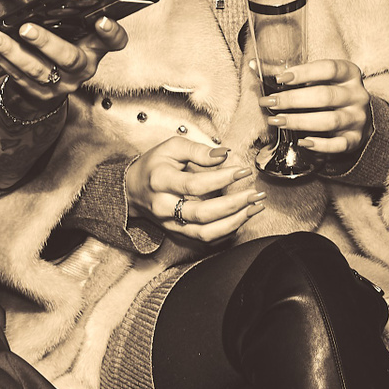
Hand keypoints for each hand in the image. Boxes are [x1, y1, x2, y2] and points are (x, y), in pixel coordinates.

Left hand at [0, 0, 130, 109]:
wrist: (45, 66)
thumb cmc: (59, 28)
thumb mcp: (59, 3)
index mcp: (95, 43)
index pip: (115, 41)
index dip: (112, 32)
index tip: (101, 20)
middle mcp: (83, 66)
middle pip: (69, 57)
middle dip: (46, 42)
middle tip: (26, 28)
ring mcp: (63, 83)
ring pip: (39, 70)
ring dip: (13, 52)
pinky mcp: (40, 93)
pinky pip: (19, 77)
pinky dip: (2, 60)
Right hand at [125, 137, 263, 243]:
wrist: (132, 191)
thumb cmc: (155, 165)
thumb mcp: (171, 148)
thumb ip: (197, 150)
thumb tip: (224, 155)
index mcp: (160, 181)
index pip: (195, 184)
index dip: (222, 178)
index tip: (243, 171)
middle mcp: (164, 207)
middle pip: (202, 214)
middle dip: (234, 205)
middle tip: (255, 194)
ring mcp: (171, 224)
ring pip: (205, 233)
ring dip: (234, 222)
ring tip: (254, 208)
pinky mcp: (178, 234)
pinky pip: (206, 239)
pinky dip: (227, 231)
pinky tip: (242, 217)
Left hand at [260, 58, 368, 155]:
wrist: (356, 118)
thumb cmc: (329, 93)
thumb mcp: (316, 80)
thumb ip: (289, 74)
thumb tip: (253, 65)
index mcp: (349, 74)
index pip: (329, 68)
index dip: (304, 72)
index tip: (281, 78)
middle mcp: (357, 95)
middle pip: (325, 96)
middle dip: (293, 100)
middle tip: (270, 102)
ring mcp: (357, 118)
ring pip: (330, 120)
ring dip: (299, 121)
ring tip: (276, 120)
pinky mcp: (354, 139)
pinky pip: (338, 145)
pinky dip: (320, 145)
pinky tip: (302, 142)